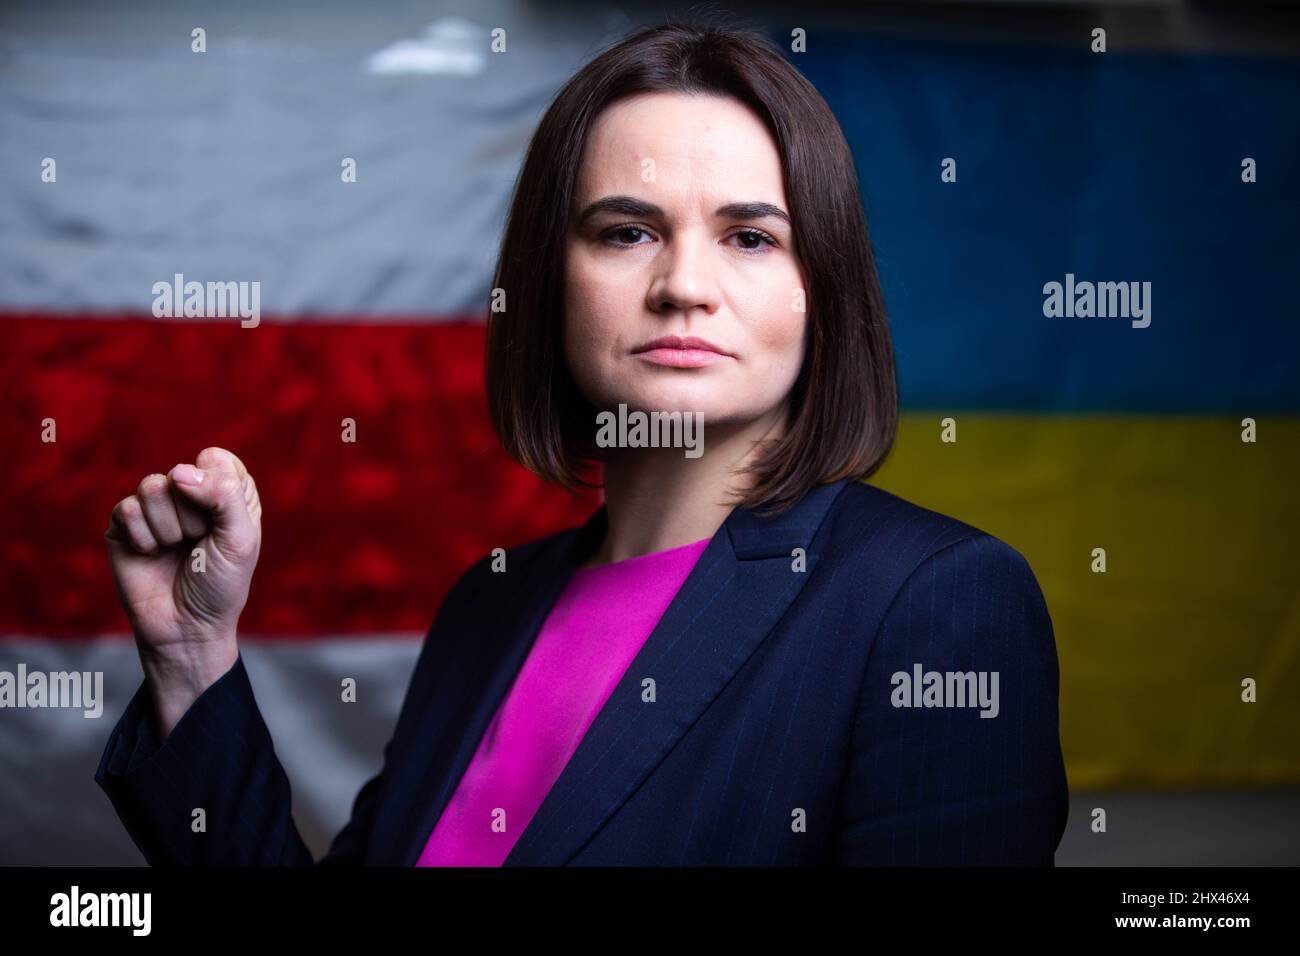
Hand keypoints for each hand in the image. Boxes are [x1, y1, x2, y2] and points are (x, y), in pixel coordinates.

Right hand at [105, 447, 261, 733]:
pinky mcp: (124, 525)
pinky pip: (126, 509)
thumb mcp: (241, 539)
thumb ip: (224, 496)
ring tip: (175, 550)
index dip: (218, 489)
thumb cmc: (220, 584)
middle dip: (194, 517)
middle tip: (197, 546)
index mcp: (225, 492)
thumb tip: (179, 472)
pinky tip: (151, 555)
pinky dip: (144, 538)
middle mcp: (189, 494)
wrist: (186, 628)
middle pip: (182, 472)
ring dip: (169, 529)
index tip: (223, 522)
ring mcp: (155, 508)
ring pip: (152, 486)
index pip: (216, 459)